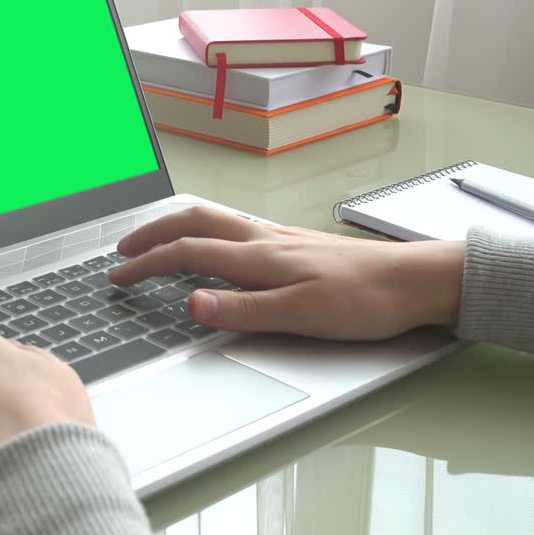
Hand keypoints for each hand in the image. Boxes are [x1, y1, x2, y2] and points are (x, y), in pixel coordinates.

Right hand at [109, 205, 464, 339]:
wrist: (415, 281)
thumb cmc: (365, 300)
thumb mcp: (301, 316)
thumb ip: (243, 310)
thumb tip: (191, 304)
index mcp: (258, 257)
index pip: (186, 253)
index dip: (146, 265)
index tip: (118, 277)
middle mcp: (263, 239)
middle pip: (192, 222)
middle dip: (150, 234)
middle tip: (123, 251)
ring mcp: (278, 238)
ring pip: (213, 218)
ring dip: (175, 225)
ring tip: (154, 238)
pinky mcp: (293, 243)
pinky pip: (234, 225)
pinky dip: (205, 228)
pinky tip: (212, 241)